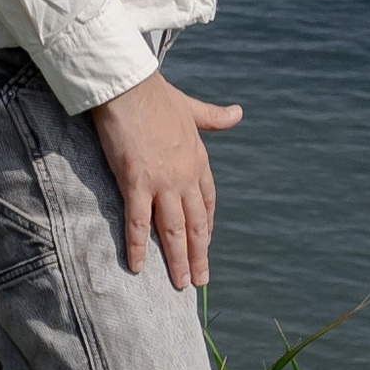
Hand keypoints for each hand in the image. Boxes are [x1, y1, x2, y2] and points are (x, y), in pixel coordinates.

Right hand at [90, 71, 243, 289]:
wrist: (130, 86)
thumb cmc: (156, 94)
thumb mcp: (191, 107)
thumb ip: (214, 116)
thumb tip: (239, 113)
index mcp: (198, 160)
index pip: (207, 201)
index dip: (207, 226)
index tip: (205, 243)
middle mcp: (184, 176)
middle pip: (195, 223)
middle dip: (199, 254)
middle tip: (200, 281)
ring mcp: (162, 182)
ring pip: (173, 229)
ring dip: (178, 259)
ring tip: (181, 283)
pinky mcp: (136, 183)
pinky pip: (138, 222)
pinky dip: (138, 246)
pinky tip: (138, 267)